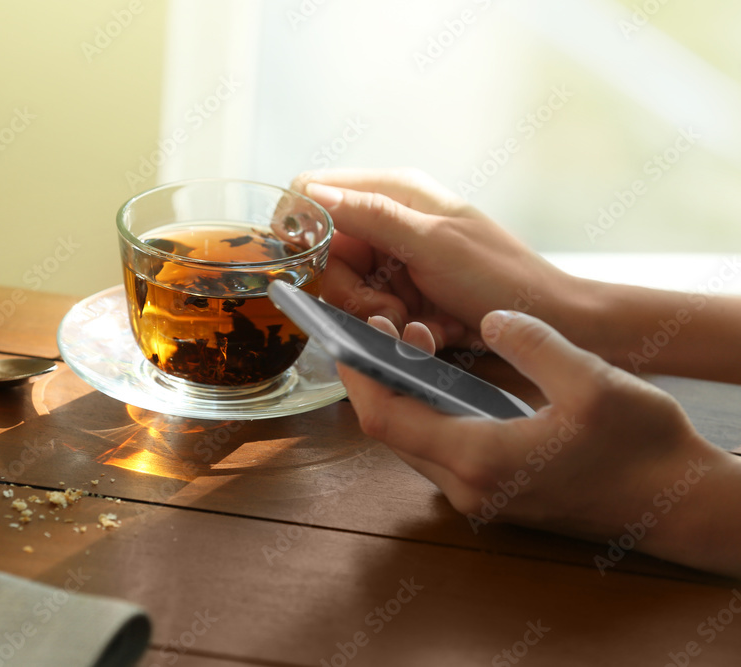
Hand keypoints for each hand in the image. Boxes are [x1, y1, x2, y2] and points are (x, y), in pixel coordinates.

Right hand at [290, 168, 584, 349]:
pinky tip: (432, 331)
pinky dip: (398, 329)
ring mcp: (394, 261)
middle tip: (390, 310)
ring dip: (378, 316)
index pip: (313, 192)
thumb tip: (310, 193)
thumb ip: (370, 215)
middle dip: (351, 292)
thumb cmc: (501, 277)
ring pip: (345, 292)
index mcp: (394, 191)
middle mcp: (388, 222)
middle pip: (325, 255)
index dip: (303, 228)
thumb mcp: (432, 243)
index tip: (315, 265)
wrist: (550, 324)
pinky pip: (373, 314)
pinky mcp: (403, 295)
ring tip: (419, 324)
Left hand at [339, 310, 740, 577]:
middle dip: (377, 379)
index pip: (386, 419)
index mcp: (480, 460)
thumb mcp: (590, 381)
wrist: (680, 507)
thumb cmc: (642, 449)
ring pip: (415, 441)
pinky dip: (430, 413)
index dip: (358, 376)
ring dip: (404, 396)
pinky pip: (442, 450)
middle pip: (392, 431)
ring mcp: (480, 497)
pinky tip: (443, 379)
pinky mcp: (495, 494)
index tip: (345, 337)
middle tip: (381, 329)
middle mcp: (468, 487)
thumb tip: (489, 319)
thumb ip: (531, 342)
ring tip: (410, 345)